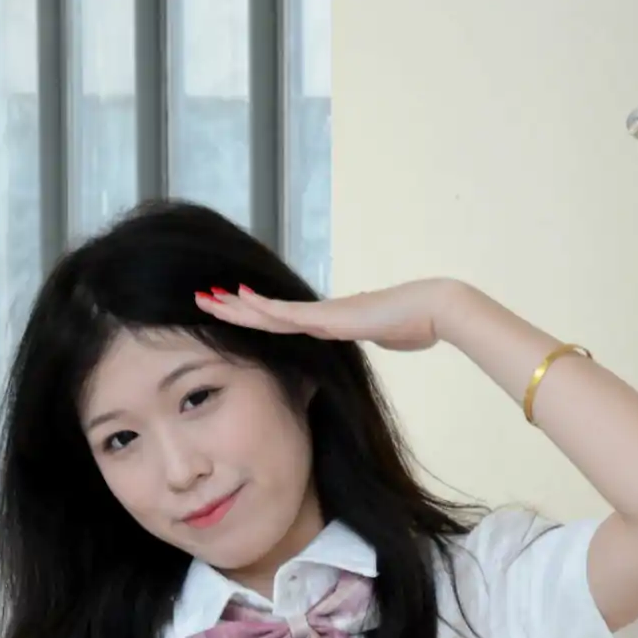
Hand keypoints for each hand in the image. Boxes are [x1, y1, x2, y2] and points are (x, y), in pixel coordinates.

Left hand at [194, 277, 457, 353]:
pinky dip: (261, 308)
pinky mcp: (329, 316)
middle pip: (266, 313)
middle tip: (203, 298)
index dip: (254, 317)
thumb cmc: (417, 324)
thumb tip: (378, 338)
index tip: (231, 310)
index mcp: (330, 324)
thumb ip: (374, 338)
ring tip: (206, 297)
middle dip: (233, 307)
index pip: (282, 323)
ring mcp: (322, 314)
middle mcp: (320, 316)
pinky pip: (287, 314)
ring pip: (268, 311)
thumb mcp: (386, 339)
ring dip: (235, 305)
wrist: (434, 310)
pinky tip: (239, 297)